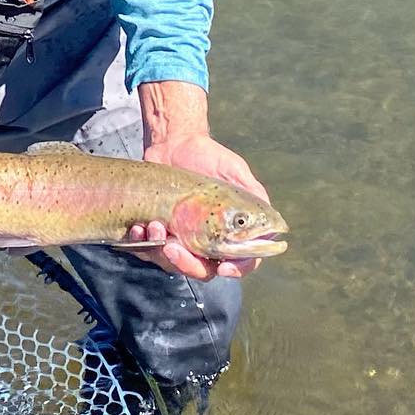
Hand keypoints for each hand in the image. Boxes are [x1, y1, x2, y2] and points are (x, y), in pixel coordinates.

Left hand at [129, 132, 271, 281]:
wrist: (173, 143)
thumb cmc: (208, 156)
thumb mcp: (235, 170)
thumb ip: (253, 194)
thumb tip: (274, 223)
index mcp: (233, 230)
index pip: (243, 262)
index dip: (237, 270)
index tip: (224, 266)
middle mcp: (210, 240)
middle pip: (205, 271)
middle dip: (187, 264)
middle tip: (173, 247)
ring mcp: (184, 239)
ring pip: (175, 265)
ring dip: (162, 252)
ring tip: (154, 225)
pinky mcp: (161, 233)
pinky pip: (151, 251)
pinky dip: (144, 243)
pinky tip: (139, 226)